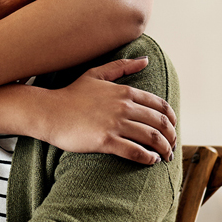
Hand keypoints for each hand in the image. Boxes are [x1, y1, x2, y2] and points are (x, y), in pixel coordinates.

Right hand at [42, 58, 176, 163]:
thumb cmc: (71, 94)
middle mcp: (123, 107)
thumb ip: (122, 66)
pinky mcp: (105, 141)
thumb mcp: (97, 74)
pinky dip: (148, 158)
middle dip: (171, 136)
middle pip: (160, 123)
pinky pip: (135, 151)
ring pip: (151, 138)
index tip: (172, 128)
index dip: (171, 119)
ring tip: (165, 156)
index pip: (160, 105)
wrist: (48, 112)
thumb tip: (146, 60)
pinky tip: (151, 161)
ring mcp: (115, 124)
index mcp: (124, 91)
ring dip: (163, 149)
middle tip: (171, 145)